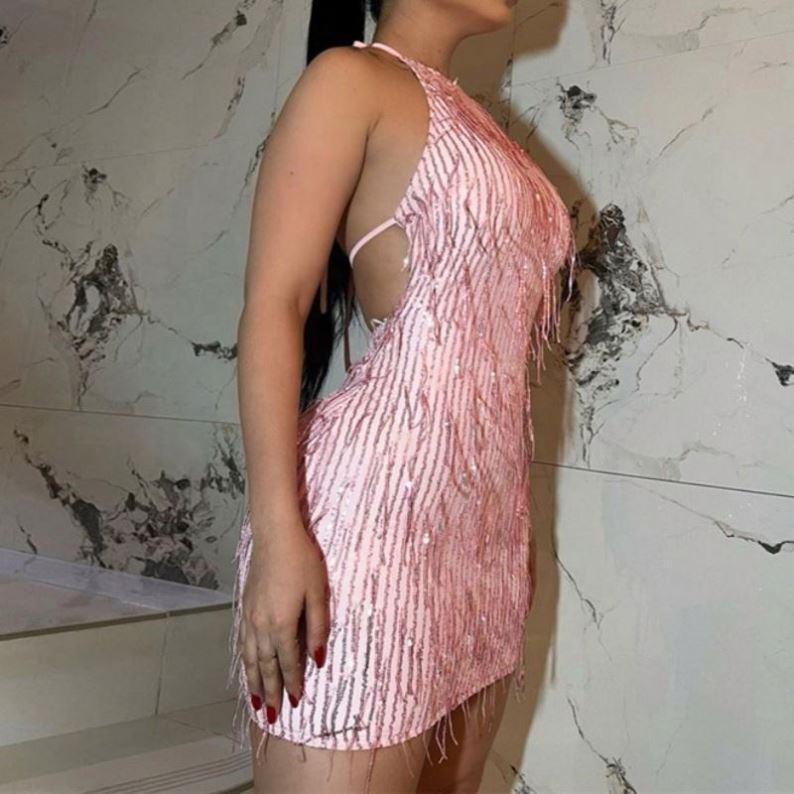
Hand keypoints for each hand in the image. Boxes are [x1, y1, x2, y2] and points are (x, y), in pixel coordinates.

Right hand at [239, 513, 330, 722]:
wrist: (275, 535)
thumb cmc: (302, 560)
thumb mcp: (318, 593)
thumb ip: (319, 627)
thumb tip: (318, 658)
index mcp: (282, 624)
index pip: (288, 663)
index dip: (293, 683)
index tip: (296, 701)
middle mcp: (261, 626)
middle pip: (266, 667)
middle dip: (269, 692)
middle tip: (272, 715)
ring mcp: (250, 617)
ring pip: (250, 659)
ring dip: (254, 682)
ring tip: (256, 702)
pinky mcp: (245, 607)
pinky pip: (243, 644)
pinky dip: (245, 662)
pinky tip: (248, 667)